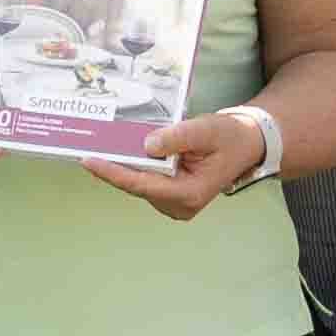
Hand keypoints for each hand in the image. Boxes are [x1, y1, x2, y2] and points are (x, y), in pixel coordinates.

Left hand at [84, 110, 265, 221]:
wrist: (246, 144)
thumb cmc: (229, 137)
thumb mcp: (206, 129)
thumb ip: (177, 137)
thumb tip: (147, 145)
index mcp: (190, 194)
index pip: (142, 184)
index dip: (113, 173)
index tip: (90, 162)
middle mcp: (180, 205)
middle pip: (137, 185)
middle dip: (115, 167)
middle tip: (89, 146)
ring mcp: (175, 204)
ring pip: (140, 184)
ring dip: (125, 166)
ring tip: (105, 146)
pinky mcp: (171, 197)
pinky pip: (146, 182)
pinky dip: (136, 167)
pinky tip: (125, 152)